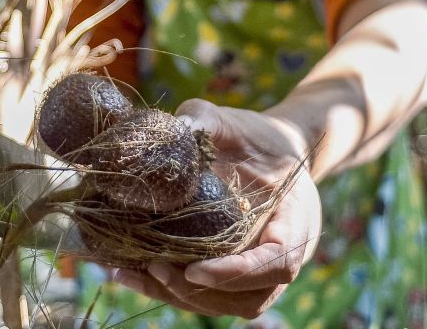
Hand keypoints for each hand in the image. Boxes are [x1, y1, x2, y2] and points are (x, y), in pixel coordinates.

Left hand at [109, 99, 321, 318]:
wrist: (273, 152)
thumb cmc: (253, 136)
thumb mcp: (231, 121)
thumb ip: (204, 121)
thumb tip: (168, 132)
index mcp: (295, 219)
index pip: (277, 261)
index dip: (238, 273)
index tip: (194, 269)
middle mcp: (283, 255)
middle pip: (249, 296)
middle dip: (198, 290)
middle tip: (153, 268)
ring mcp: (262, 271)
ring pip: (228, 305)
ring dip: (181, 297)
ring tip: (133, 275)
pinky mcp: (236, 276)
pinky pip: (211, 296)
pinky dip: (172, 291)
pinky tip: (131, 273)